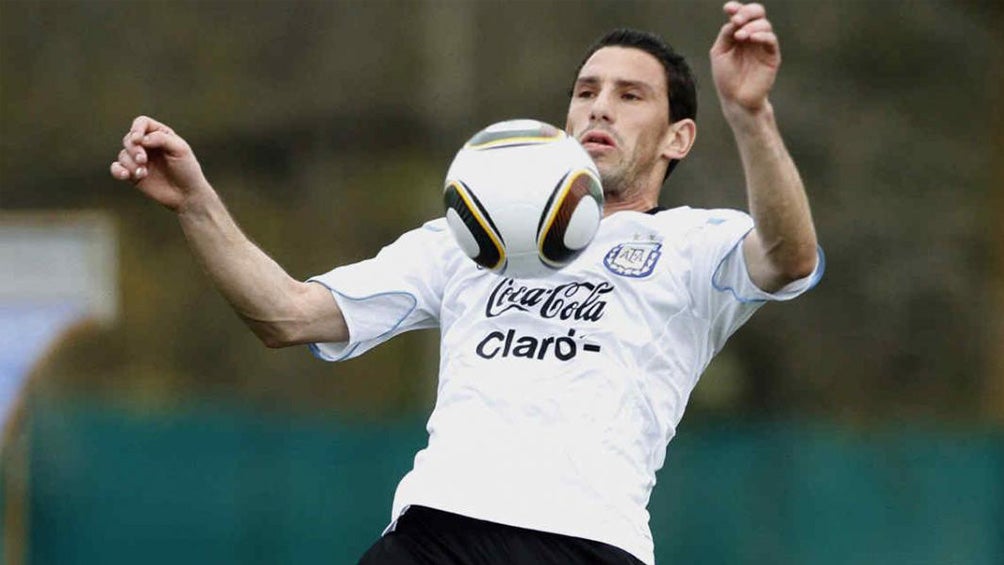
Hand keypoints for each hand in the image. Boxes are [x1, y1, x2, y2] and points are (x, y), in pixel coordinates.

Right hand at [109, 116, 208, 211]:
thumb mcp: (180, 150)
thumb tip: (142, 139)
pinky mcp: (133, 174)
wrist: (187, 194)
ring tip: (142, 173)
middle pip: (129, 138)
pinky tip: (125, 175)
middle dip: (134, 149)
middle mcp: (147, 145)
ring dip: (130, 163)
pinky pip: (116, 168)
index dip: (137, 128)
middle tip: (143, 160)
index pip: (142, 123)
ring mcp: (139, 160)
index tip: (138, 139)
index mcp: (160, 134)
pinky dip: (117, 170)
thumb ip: (162, 139)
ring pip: (123, 154)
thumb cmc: (187, 170)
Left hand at [710, 2, 779, 116]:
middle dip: (747, 12)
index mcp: (739, 34)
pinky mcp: (772, 56)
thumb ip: (725, 35)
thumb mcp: (719, 53)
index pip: (741, 14)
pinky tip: (751, 38)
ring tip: (740, 36)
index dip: (736, 8)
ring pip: (764, 25)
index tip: (728, 8)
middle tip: (736, 20)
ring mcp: (763, 46)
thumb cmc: (726, 78)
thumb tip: (733, 20)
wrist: (736, 99)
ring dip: (751, 26)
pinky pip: (771, 40)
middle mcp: (752, 37)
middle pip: (757, 13)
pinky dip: (762, 35)